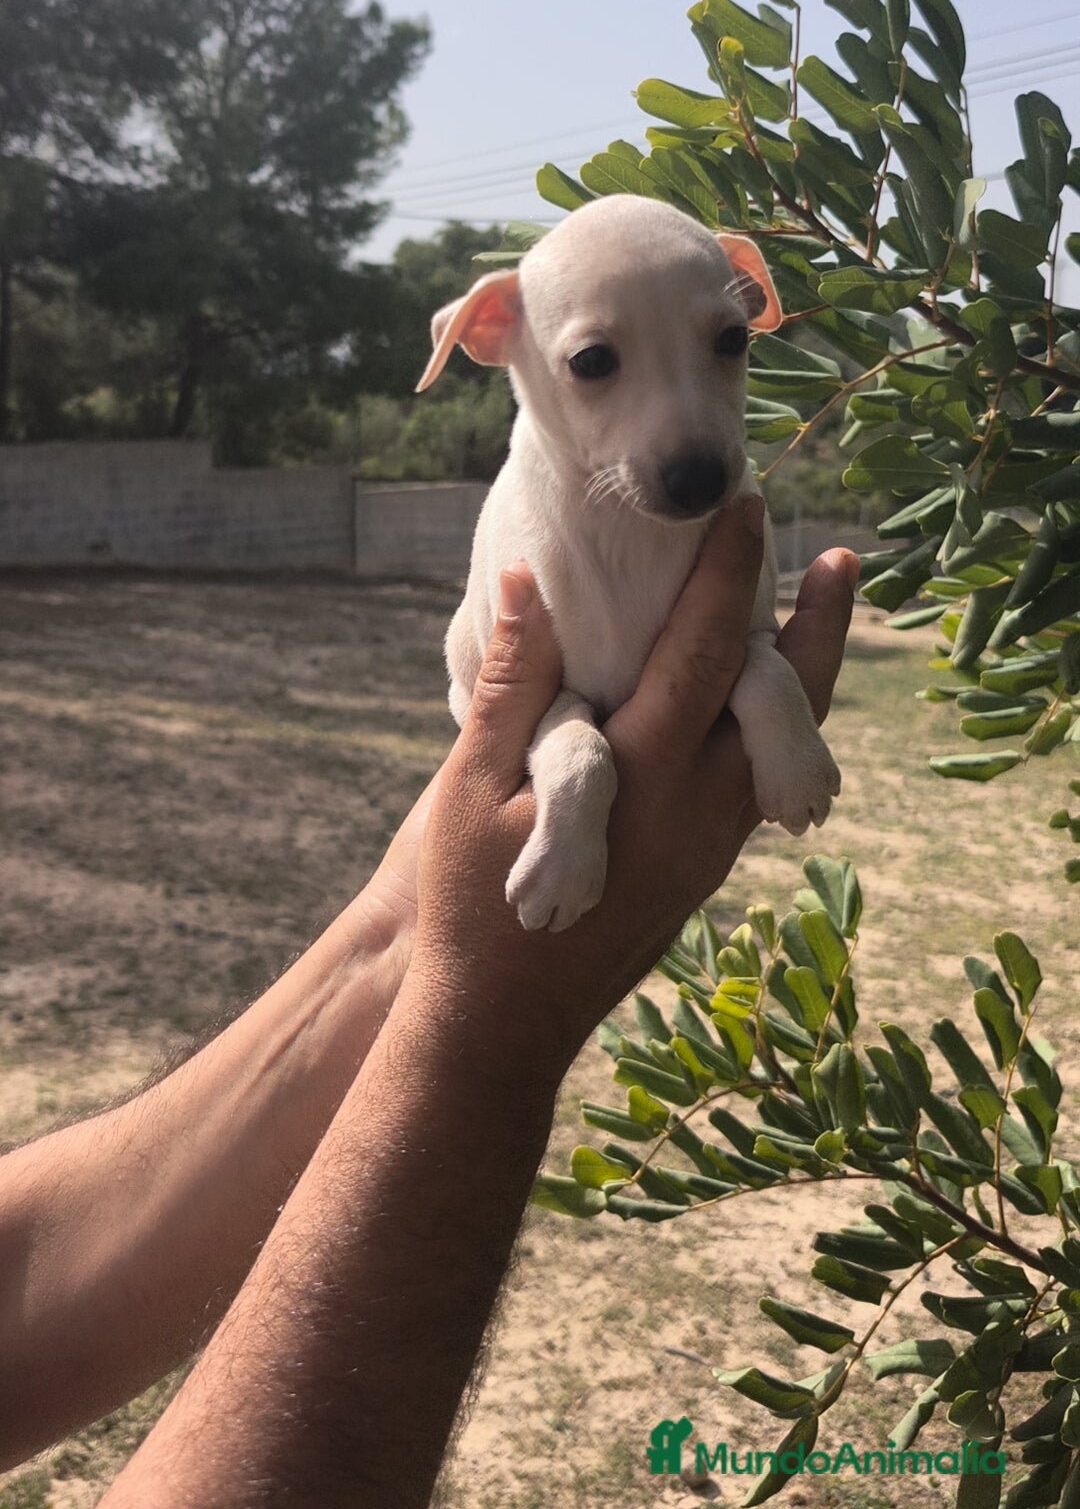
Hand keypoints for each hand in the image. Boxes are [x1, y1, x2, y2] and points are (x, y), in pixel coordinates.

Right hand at [411, 497, 856, 1078]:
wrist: (500, 1026)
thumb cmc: (473, 905)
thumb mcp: (470, 787)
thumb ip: (513, 683)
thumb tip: (527, 580)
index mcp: (639, 779)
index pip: (701, 655)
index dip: (727, 576)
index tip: (745, 510)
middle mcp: (696, 812)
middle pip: (779, 702)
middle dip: (814, 625)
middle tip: (840, 558)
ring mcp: (710, 848)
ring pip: (785, 747)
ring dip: (811, 675)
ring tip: (826, 615)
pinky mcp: (706, 872)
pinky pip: (761, 783)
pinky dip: (780, 728)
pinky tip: (770, 700)